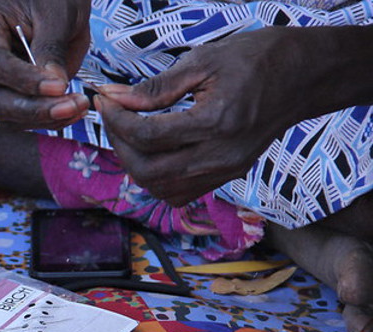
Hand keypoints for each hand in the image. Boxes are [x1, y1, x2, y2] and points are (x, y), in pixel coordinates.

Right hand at [0, 0, 90, 128]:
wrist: (57, 4)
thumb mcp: (56, 13)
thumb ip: (52, 47)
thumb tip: (55, 86)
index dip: (24, 79)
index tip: (59, 85)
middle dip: (31, 109)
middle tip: (69, 106)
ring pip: (6, 117)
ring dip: (44, 118)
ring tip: (79, 106)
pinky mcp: (10, 98)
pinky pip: (23, 119)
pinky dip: (49, 120)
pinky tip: (75, 111)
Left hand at [96, 28, 311, 205]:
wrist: (304, 77)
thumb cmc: (257, 60)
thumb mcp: (204, 61)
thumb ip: (156, 88)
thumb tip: (115, 99)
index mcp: (215, 123)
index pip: (147, 136)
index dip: (116, 120)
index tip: (104, 101)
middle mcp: (220, 156)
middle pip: (148, 170)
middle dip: (119, 145)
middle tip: (113, 118)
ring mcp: (225, 171)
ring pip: (160, 189)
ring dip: (136, 165)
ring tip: (129, 134)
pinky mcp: (227, 176)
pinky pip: (180, 193)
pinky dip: (157, 178)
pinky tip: (153, 151)